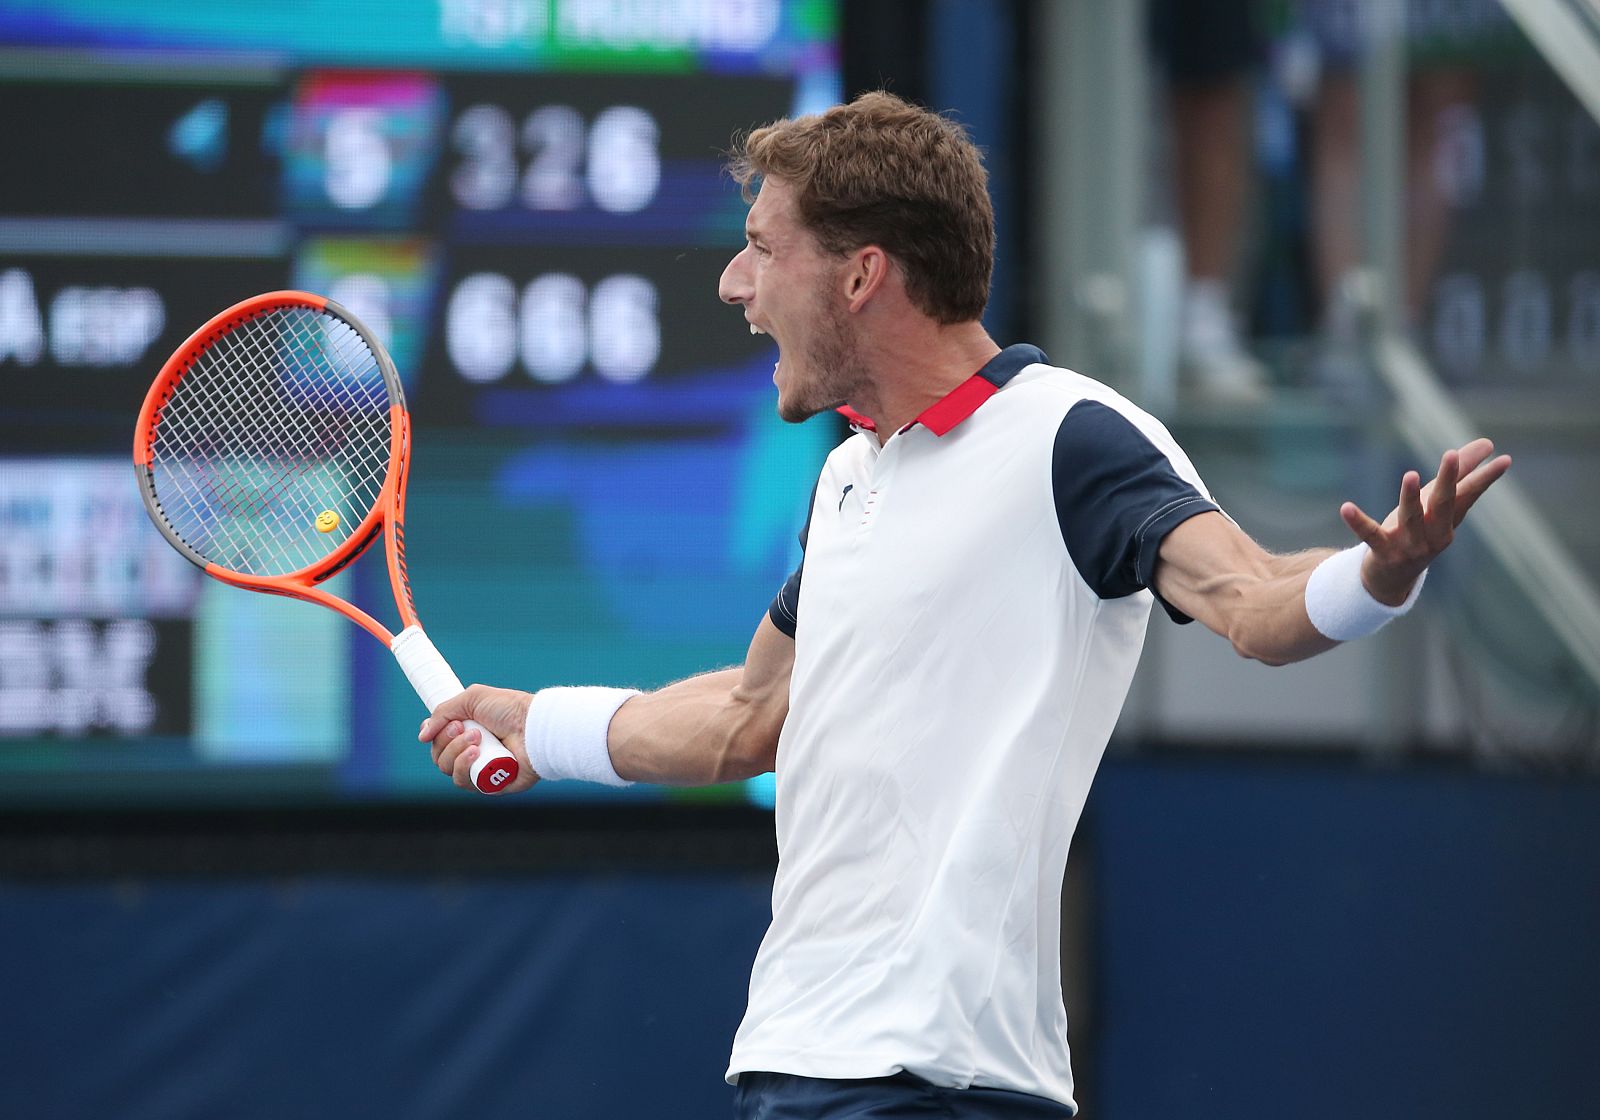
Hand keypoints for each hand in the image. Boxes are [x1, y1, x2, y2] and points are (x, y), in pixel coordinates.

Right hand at [418, 684, 540, 792]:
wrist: (534, 726)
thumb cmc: (509, 709)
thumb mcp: (472, 698)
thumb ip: (443, 712)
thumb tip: (422, 736)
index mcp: (467, 732)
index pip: (438, 741)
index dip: (435, 735)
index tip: (443, 724)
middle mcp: (472, 752)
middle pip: (439, 756)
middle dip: (448, 740)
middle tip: (466, 728)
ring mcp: (480, 769)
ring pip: (448, 769)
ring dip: (456, 752)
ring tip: (477, 738)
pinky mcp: (490, 785)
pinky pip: (465, 783)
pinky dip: (464, 767)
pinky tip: (476, 754)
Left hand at [1340, 437, 1511, 605]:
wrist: (1392, 578)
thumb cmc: (1419, 531)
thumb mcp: (1437, 503)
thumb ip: (1460, 475)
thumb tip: (1487, 443)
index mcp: (1448, 521)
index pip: (1469, 495)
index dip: (1485, 478)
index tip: (1505, 459)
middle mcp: (1433, 535)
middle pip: (1443, 504)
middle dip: (1449, 480)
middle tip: (1452, 454)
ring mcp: (1409, 545)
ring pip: (1411, 518)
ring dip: (1411, 497)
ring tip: (1411, 474)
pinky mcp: (1383, 552)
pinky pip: (1369, 535)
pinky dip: (1358, 522)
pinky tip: (1345, 507)